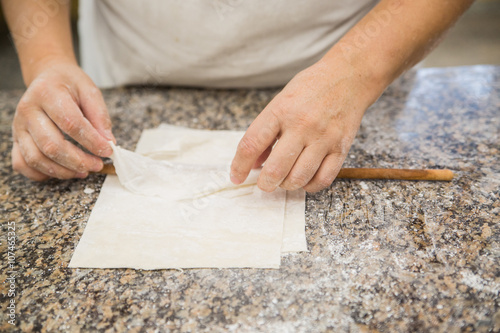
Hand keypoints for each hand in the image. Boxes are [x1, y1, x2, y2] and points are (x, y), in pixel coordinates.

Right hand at [11, 60, 114, 180]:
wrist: (47, 78)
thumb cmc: (69, 85)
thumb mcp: (89, 90)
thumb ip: (100, 116)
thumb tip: (108, 142)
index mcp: (47, 93)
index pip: (70, 123)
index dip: (92, 141)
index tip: (108, 150)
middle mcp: (28, 110)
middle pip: (51, 145)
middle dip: (78, 160)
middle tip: (98, 164)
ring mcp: (18, 127)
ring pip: (36, 158)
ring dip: (63, 171)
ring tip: (84, 171)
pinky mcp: (16, 139)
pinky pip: (22, 164)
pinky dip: (42, 174)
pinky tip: (63, 172)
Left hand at [230, 59, 378, 191]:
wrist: (349, 77)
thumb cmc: (310, 89)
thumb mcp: (280, 102)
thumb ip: (265, 132)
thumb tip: (254, 164)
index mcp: (280, 110)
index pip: (251, 145)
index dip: (239, 166)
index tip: (236, 177)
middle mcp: (302, 125)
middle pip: (275, 169)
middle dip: (265, 183)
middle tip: (264, 183)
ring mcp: (323, 138)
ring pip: (298, 178)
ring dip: (286, 185)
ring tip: (284, 180)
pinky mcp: (341, 148)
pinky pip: (323, 179)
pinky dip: (309, 186)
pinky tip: (304, 180)